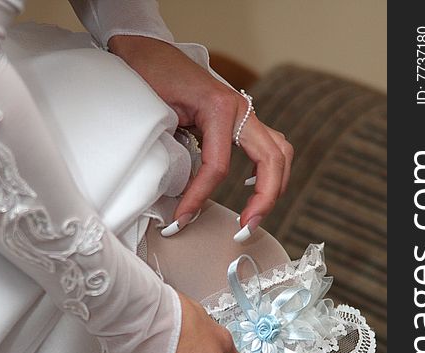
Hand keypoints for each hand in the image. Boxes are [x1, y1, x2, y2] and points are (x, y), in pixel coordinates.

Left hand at [109, 35, 293, 236]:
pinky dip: (269, 171)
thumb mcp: (156, 114)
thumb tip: (177, 196)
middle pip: (271, 161)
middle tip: (243, 231)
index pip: (218, 166)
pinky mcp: (240, 120)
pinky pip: (268, 148)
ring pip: (279, 153)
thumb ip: (172, 151)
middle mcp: (241, 110)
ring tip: (253, 217)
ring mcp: (245, 114)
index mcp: (220, 107)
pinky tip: (251, 188)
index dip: (200, 198)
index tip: (182, 220)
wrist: (145, 49)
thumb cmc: (147, 75)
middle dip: (263, 201)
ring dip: (273, 188)